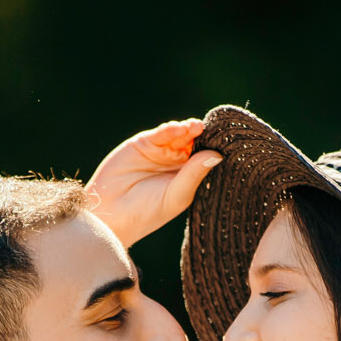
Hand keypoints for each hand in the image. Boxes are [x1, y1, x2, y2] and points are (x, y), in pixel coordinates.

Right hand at [85, 118, 223, 247]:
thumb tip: (217, 155)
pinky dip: (171, 129)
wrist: (111, 213)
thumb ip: (194, 174)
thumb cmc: (147, 212)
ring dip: (189, 130)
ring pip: (180, 135)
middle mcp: (176, 163)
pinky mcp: (143, 143)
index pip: (206, 158)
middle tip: (215, 131)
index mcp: (188, 178)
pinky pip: (161, 133)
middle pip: (195, 143)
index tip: (228, 143)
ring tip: (197, 128)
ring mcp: (160, 152)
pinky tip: (180, 129)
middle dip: (204, 136)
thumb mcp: (177, 195)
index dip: (215, 149)